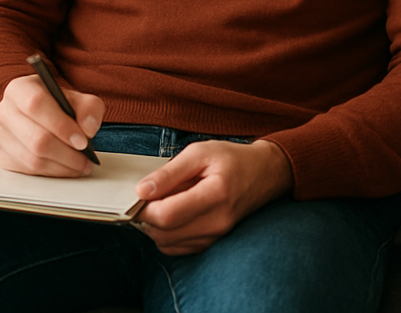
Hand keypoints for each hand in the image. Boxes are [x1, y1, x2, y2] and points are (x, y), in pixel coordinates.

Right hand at [0, 74, 104, 176]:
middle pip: (36, 139)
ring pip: (33, 160)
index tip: (82, 141)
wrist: (37, 114)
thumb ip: (88, 107)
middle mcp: (4, 110)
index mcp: (19, 89)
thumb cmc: (56, 105)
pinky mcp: (0, 156)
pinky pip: (28, 172)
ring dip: (62, 167)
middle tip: (85, 158)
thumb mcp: (76, 98)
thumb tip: (88, 128)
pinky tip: (64, 168)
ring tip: (79, 165)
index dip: (61, 125)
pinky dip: (51, 174)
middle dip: (67, 153)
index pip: (36, 104)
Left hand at [135, 139, 293, 254]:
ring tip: (159, 202)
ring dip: (155, 227)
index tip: (136, 194)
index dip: (144, 208)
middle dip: (146, 218)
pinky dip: (167, 234)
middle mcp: (217, 222)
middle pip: (165, 234)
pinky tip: (170, 213)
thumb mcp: (199, 152)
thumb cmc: (231, 159)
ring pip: (169, 245)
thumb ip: (169, 172)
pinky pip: (179, 248)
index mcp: (215, 195)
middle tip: (145, 196)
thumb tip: (142, 190)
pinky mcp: (213, 242)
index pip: (167, 215)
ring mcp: (217, 236)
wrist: (263, 174)